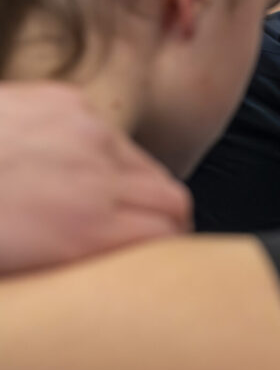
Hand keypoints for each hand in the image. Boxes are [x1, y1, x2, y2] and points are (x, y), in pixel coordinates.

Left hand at [0, 82, 190, 274]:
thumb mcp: (17, 269)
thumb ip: (72, 262)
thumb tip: (100, 266)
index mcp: (86, 229)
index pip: (169, 231)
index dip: (168, 247)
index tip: (156, 257)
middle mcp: (98, 176)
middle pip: (171, 197)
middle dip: (164, 219)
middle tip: (144, 236)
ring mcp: (86, 131)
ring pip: (141, 162)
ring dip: (133, 183)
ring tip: (99, 200)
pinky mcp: (65, 100)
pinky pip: (104, 130)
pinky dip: (97, 149)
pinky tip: (63, 162)